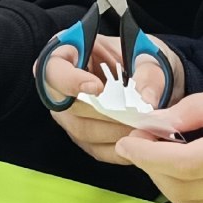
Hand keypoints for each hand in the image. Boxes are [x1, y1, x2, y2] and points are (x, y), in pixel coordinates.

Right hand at [41, 33, 181, 165]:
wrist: (149, 77)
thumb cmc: (140, 57)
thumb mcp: (148, 54)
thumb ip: (148, 72)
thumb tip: (147, 100)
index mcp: (68, 53)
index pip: (52, 70)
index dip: (69, 81)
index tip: (97, 87)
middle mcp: (60, 87)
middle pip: (70, 107)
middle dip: (107, 112)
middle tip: (137, 113)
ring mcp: (69, 114)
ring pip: (83, 130)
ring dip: (115, 131)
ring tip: (143, 125)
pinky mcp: (83, 136)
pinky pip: (96, 148)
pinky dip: (119, 147)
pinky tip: (139, 139)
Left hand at [112, 77, 202, 202]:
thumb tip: (160, 122)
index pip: (188, 163)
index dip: (149, 155)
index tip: (129, 140)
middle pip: (184, 190)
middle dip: (152, 169)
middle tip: (142, 143)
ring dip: (168, 183)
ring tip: (163, 154)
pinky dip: (193, 193)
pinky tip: (191, 170)